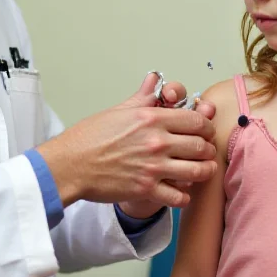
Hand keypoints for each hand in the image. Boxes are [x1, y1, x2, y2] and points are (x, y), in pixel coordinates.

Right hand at [37, 73, 216, 209]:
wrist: (69, 165)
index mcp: (151, 119)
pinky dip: (184, 195)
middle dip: (207, 149)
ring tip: (201, 171)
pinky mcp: (146, 189)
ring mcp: (153, 167)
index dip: (205, 126)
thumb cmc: (89, 138)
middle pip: (201, 146)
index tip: (203, 131)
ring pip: (197, 171)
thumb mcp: (118, 111)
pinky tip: (180, 191)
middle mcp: (156, 142)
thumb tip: (154, 80)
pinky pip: (179, 196)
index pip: (196, 121)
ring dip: (203, 172)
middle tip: (205, 152)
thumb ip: (143, 97)